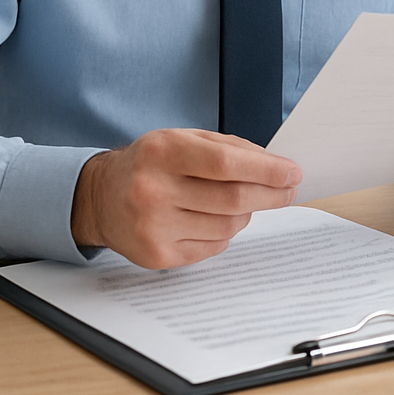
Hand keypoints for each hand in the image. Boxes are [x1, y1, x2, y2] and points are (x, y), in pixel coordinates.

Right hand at [71, 128, 301, 268]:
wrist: (101, 196)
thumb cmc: (151, 163)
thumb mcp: (183, 139)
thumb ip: (230, 148)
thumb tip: (276, 166)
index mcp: (162, 152)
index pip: (226, 164)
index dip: (267, 170)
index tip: (292, 173)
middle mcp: (153, 190)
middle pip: (232, 199)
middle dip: (270, 195)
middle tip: (288, 191)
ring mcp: (153, 227)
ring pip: (227, 226)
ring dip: (246, 214)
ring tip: (242, 203)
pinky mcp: (156, 255)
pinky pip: (212, 246)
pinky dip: (224, 233)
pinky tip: (212, 219)